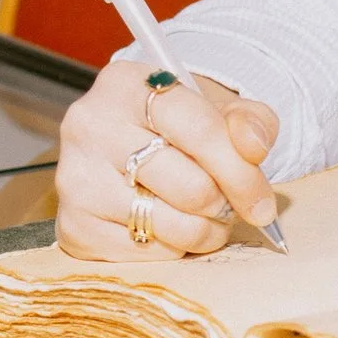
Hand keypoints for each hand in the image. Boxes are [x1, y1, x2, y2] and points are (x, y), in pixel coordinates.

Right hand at [55, 49, 280, 260]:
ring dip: (203, 231)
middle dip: (223, 205)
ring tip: (205, 217)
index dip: (242, 173)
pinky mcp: (73, 225)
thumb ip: (251, 121)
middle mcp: (89, 126)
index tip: (264, 204)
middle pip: (190, 187)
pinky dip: (171, 248)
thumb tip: (253, 147)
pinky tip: (168, 226)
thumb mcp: (220, 108)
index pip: (200, 131)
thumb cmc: (182, 126)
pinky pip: (144, 253)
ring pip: (169, 225)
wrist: (133, 144)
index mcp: (126, 84)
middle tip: (228, 206)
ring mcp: (75, 178)